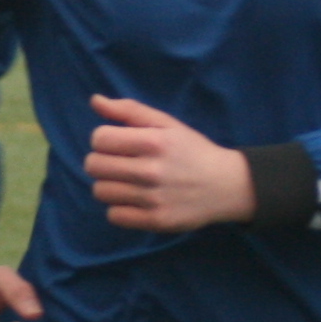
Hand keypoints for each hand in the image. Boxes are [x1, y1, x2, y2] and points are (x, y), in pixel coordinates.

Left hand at [85, 96, 254, 231]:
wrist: (226, 185)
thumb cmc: (191, 150)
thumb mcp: (166, 124)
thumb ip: (129, 111)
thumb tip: (95, 100)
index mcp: (154, 141)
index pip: (99, 139)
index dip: (103, 140)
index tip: (117, 144)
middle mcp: (151, 170)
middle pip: (94, 166)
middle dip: (102, 162)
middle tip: (120, 164)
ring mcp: (153, 198)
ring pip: (100, 191)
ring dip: (109, 186)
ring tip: (128, 182)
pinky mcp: (156, 221)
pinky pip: (114, 216)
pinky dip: (120, 208)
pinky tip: (135, 200)